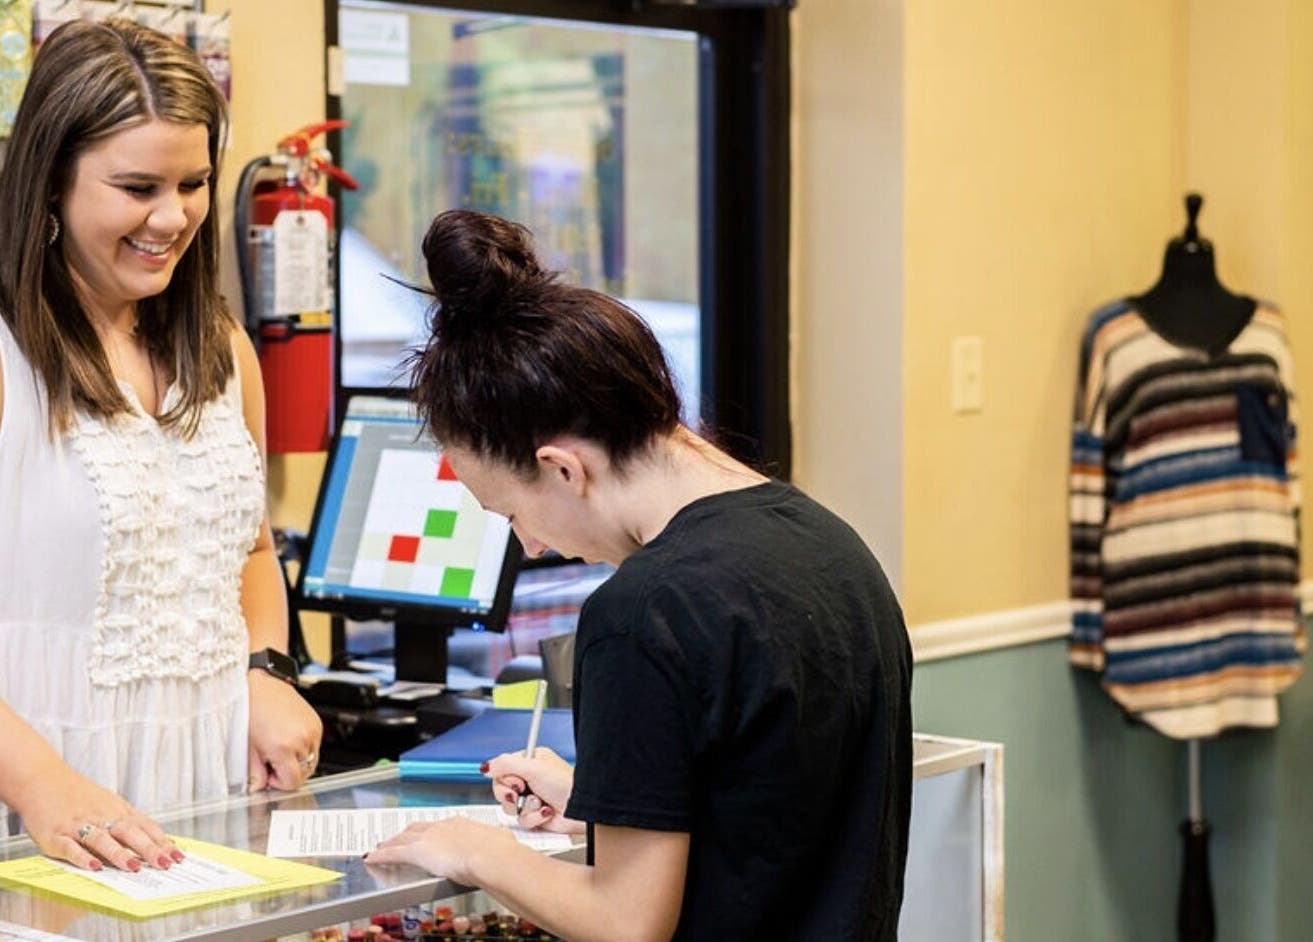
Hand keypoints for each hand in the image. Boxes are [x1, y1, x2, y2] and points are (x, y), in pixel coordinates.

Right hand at [14, 759, 182, 871]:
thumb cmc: (79, 796)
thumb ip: (130, 822)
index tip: (178, 856)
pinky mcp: (56, 835)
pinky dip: (82, 857)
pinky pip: (70, 847)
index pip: (145, 827)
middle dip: (149, 849)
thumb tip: (158, 841)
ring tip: (134, 867)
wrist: (43, 780)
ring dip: (119, 854)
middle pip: (129, 832)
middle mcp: (101, 817)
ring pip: (102, 839)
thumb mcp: (109, 804)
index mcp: (117, 811)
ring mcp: (79, 825)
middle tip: (165, 864)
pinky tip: (94, 867)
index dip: (161, 842)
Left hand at [247, 671, 322, 790]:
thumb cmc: (250, 711)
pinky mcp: (317, 723)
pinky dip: (303, 747)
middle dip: (288, 772)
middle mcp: (302, 739)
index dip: (279, 783)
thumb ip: (254, 774)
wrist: (260, 685)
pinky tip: (288, 737)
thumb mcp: (247, 749)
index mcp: (284, 747)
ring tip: (279, 747)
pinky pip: (315, 746)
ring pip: (311, 761)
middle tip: (271, 760)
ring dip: (297, 760)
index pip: (293, 782)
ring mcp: (312, 730)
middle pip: (304, 773)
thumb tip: (259, 788)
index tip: (268, 774)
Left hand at [364, 817, 516, 882]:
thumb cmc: (500, 851)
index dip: (427, 831)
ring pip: (402, 839)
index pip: (437, 827)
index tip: (423, 835)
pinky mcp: (417, 851)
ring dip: (391, 843)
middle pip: (416, 829)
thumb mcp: (500, 841)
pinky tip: (372, 858)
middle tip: (396, 839)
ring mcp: (428, 837)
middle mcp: (442, 826)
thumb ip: (497, 840)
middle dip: (405, 834)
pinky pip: (393, 853)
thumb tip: (503, 840)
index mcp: (461, 823)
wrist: (491, 857)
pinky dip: (382, 855)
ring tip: (381, 847)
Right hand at [485, 747, 582, 834]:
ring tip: (540, 802)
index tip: (517, 780)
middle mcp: (529, 779)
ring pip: (509, 807)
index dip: (505, 778)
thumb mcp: (533, 768)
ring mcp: (531, 798)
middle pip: (501, 789)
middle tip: (523, 792)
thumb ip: (505, 764)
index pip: (502, 769)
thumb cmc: (566, 785)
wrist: (581, 811)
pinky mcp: (534, 816)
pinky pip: (521, 820)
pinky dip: (533, 818)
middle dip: (511, 794)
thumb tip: (486, 767)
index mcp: (530, 762)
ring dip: (525, 807)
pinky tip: (546, 812)